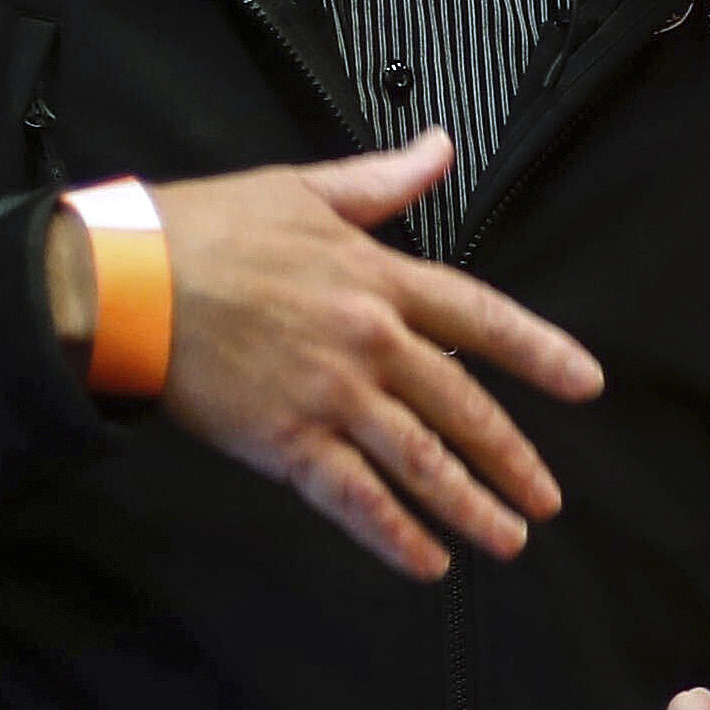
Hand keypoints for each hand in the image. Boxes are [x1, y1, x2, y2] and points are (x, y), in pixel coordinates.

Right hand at [51, 129, 602, 581]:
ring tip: (508, 539)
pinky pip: (355, 499)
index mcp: (380, 278)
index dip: (540, 352)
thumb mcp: (304, 189)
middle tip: (548, 498)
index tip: (585, 384)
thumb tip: (438, 146)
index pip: (483, 318)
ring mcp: (331, 396)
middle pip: (463, 406)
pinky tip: (428, 562)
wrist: (123, 279)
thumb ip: (382, 181)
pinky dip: (396, 535)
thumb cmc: (205, 229)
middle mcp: (371, 341)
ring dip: (470, 506)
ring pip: (422, 461)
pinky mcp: (286, 442)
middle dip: (512, 457)